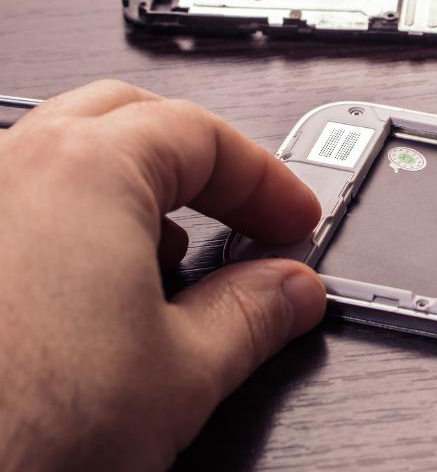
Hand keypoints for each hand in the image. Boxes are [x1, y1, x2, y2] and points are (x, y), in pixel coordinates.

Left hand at [0, 81, 325, 471]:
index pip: (202, 135)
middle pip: (128, 117)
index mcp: (82, 171)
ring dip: (133, 186)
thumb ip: (254, 313)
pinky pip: (17, 204)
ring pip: (64, 155)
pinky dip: (71, 222)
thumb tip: (289, 289)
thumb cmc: (17, 433)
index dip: (266, 179)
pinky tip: (90, 291)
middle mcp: (12, 169)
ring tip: (175, 254)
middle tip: (243, 212)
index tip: (293, 220)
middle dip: (198, 160)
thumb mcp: (182, 375)